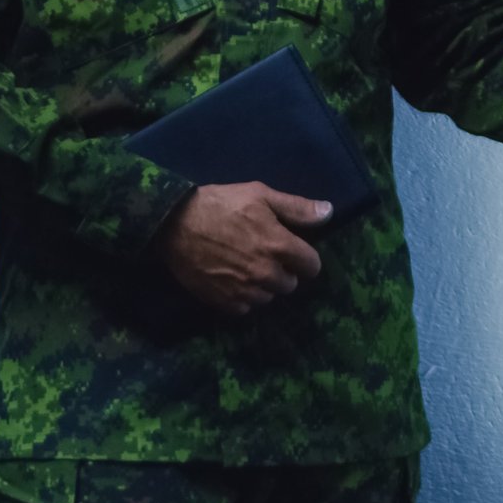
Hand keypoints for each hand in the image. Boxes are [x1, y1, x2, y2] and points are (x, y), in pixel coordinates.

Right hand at [158, 182, 329, 313]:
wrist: (173, 224)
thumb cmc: (219, 204)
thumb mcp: (260, 195)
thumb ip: (297, 208)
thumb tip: (329, 213)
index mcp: (279, 246)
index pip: (312, 266)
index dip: (305, 258)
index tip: (293, 251)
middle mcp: (266, 273)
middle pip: (291, 284)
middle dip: (283, 271)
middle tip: (265, 255)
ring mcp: (244, 290)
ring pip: (268, 297)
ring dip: (264, 286)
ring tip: (247, 267)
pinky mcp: (224, 302)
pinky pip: (246, 307)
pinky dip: (243, 297)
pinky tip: (232, 279)